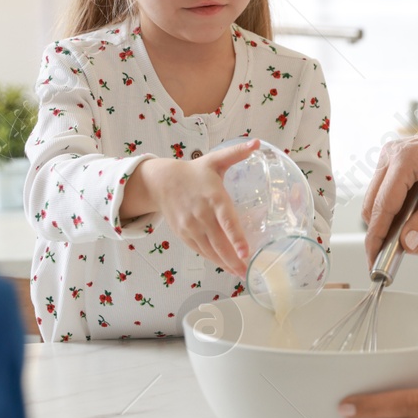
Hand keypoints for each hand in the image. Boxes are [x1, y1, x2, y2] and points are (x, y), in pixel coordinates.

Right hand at [136, 140, 255, 273]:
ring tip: (240, 274)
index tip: (246, 252)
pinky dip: (213, 260)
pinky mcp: (183, 234)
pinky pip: (200, 250)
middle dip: (234, 259)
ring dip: (225, 264)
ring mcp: (191, 226)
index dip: (236, 237)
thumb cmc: (193, 172)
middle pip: (219, 242)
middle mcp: (202, 214)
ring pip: (209, 250)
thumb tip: (256, 143)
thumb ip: (236, 153)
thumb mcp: (214, 160)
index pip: (227, 220)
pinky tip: (225, 266)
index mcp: (213, 196)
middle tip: (249, 272)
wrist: (161, 181)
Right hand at [362, 120, 417, 262]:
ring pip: (376, 202)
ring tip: (411, 243)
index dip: (377, 237)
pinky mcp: (395, 164)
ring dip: (388, 225)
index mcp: (406, 156)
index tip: (374, 261)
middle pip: (373, 205)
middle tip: (395, 260)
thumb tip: (407, 243)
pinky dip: (395, 214)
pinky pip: (386, 195)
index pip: (383, 204)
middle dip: (381, 235)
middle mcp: (392, 153)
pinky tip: (411, 226)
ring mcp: (391, 157)